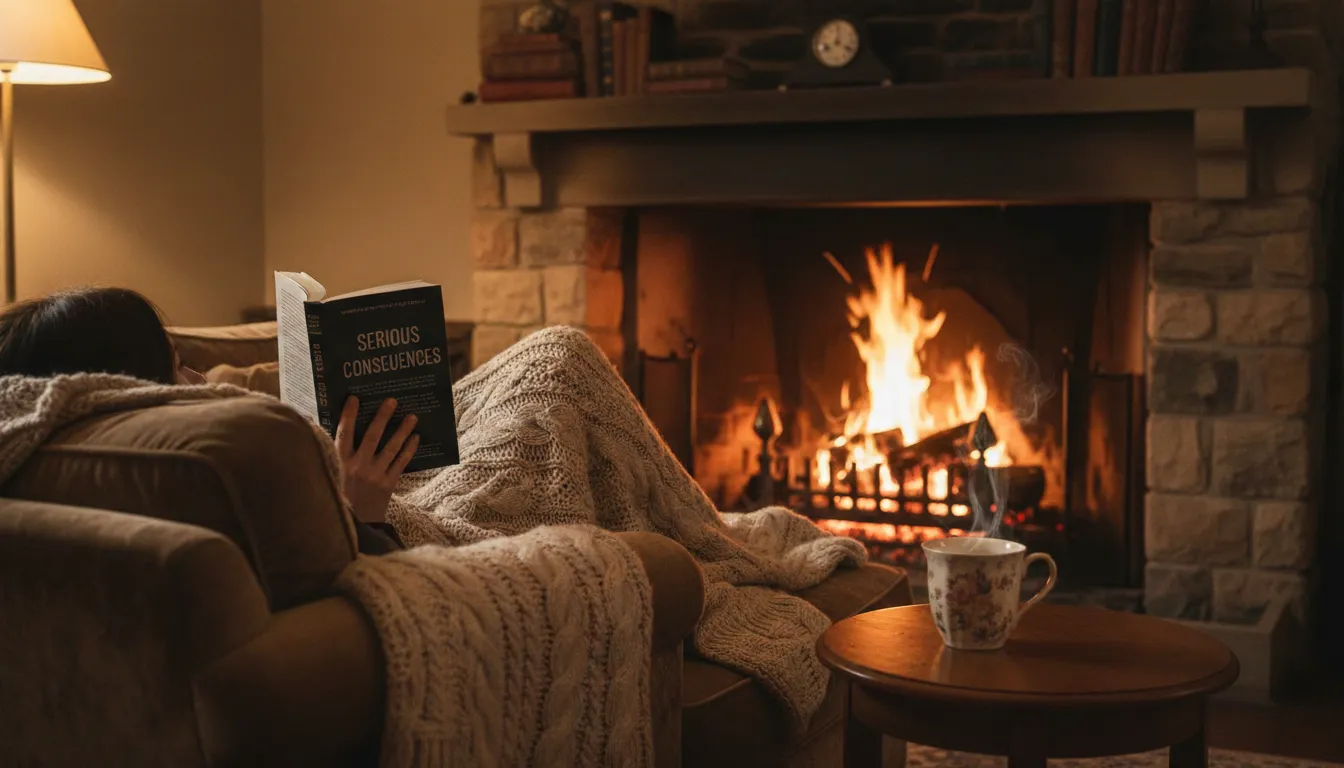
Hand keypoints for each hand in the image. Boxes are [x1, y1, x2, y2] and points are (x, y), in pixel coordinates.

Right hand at [335, 396, 418, 523]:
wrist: (352, 527)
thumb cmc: (337, 498)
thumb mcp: (327, 476)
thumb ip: (326, 455)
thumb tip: (315, 432)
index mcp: (339, 462)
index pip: (343, 433)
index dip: (349, 415)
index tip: (354, 398)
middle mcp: (358, 466)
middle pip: (372, 435)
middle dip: (382, 417)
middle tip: (392, 401)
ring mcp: (375, 475)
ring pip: (391, 447)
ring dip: (402, 430)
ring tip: (412, 416)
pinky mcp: (388, 485)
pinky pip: (401, 463)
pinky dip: (409, 449)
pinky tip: (415, 438)